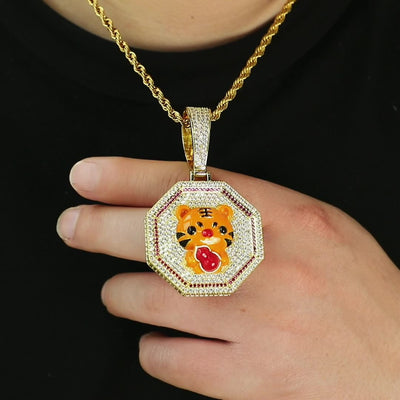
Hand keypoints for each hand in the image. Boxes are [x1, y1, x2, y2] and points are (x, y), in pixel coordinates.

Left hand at [57, 157, 399, 399]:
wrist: (399, 361)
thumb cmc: (353, 285)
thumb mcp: (313, 225)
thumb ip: (252, 208)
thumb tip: (184, 198)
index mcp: (283, 217)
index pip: (187, 184)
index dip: (127, 176)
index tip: (86, 175)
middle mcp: (263, 265)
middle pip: (156, 237)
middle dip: (99, 227)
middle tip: (72, 224)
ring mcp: (254, 325)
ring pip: (150, 301)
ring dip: (123, 293)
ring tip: (120, 290)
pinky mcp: (251, 379)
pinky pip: (170, 360)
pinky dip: (153, 348)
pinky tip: (162, 340)